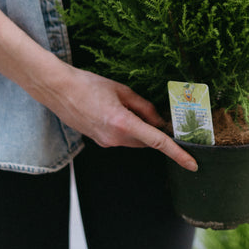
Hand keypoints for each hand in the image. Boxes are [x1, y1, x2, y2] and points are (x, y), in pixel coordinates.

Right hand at [0, 0, 196, 172]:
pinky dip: (128, 128)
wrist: (57, 89)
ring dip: (139, 127)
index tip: (192, 163)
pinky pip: (121, 137)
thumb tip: (159, 121)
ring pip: (134, 139)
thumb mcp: (121, 90)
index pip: (157, 142)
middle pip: (146, 140)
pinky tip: (116, 110)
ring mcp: (105, 142)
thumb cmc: (88, 84)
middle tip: (159, 113)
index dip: (177, 153)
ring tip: (126, 104)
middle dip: (155, 130)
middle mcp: (114, 138)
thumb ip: (144, 106)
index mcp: (122, 123)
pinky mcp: (99, 141)